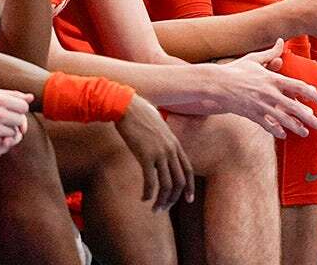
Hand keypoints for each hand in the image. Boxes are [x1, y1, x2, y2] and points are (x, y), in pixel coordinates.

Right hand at [0, 89, 33, 161]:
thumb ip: (13, 95)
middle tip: (5, 120)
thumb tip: (31, 97)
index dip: (20, 110)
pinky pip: (2, 142)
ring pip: (13, 133)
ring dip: (7, 132)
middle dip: (15, 122)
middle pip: (20, 121)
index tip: (13, 111)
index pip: (24, 107)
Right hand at [116, 96, 194, 210]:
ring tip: (155, 209)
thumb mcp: (157, 128)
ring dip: (161, 201)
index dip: (189, 187)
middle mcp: (171, 150)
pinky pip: (150, 181)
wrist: (127, 106)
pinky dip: (148, 193)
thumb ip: (162, 141)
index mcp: (175, 144)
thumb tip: (159, 151)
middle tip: (164, 208)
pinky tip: (143, 199)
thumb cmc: (139, 115)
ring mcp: (160, 153)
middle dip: (174, 198)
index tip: (188, 200)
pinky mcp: (145, 155)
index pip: (188, 170)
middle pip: (180, 181)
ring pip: (167, 184)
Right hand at [210, 39, 316, 138]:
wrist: (216, 84)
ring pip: (281, 119)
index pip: (297, 86)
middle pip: (293, 106)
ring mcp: (260, 105)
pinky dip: (275, 130)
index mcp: (272, 79)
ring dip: (295, 126)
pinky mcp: (251, 114)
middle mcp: (268, 93)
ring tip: (305, 132)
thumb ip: (271, 53)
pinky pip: (266, 124)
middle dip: (307, 116)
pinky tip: (283, 135)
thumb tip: (281, 40)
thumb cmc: (236, 70)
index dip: (310, 93)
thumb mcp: (254, 59)